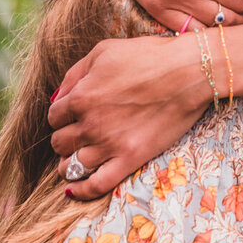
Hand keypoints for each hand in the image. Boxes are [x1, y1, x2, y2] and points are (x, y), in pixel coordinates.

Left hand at [49, 34, 210, 198]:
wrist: (188, 72)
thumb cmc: (148, 56)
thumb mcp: (104, 51)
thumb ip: (74, 74)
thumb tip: (57, 97)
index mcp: (81, 97)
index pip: (53, 116)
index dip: (61, 115)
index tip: (71, 115)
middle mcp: (90, 124)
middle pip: (59, 142)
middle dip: (64, 138)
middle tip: (75, 134)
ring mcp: (110, 144)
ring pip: (72, 166)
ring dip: (67, 165)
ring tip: (73, 161)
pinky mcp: (130, 159)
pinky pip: (97, 185)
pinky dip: (81, 191)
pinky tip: (74, 190)